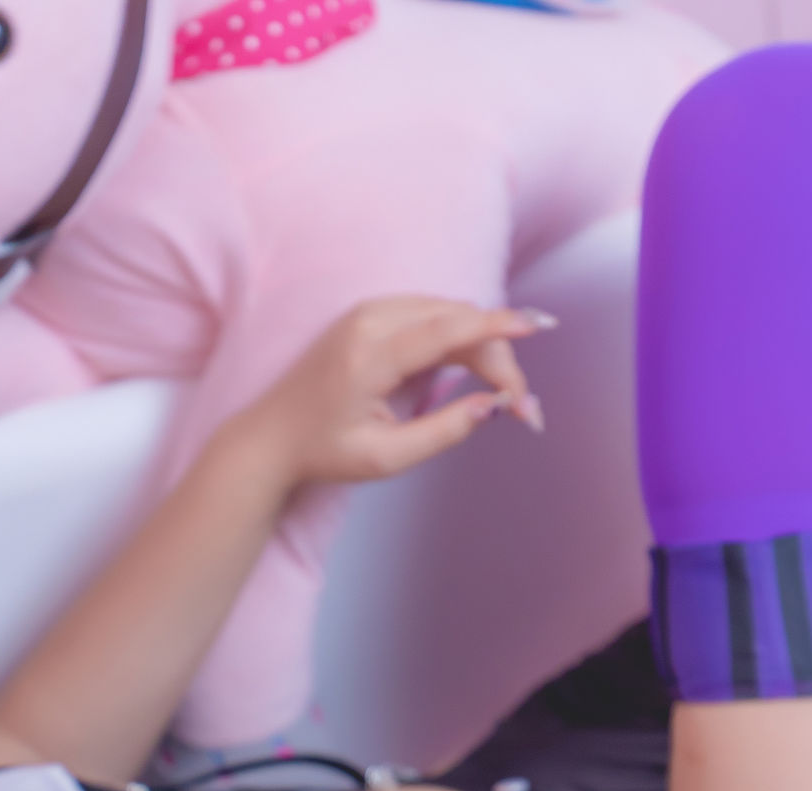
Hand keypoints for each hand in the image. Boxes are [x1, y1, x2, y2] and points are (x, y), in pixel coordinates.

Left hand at [214, 297, 549, 490]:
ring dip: (482, 345)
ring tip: (500, 393)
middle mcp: (369, 320)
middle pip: (458, 320)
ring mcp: (368, 311)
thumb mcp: (386, 458)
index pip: (449, 328)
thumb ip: (444, 431)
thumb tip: (494, 405)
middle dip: (498, 357)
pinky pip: (431, 314)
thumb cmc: (323, 452)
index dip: (500, 327)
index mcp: (369, 355)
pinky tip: (472, 370)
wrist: (270, 437)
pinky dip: (460, 337)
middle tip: (521, 407)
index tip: (541, 328)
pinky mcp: (370, 314)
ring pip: (449, 313)